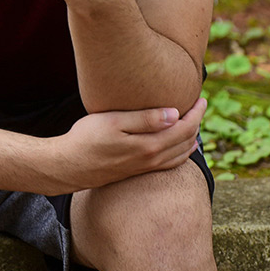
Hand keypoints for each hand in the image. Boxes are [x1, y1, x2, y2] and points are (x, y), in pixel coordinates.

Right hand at [45, 98, 206, 194]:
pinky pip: (168, 164)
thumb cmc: (86, 139)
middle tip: (201, 106)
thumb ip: (145, 119)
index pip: (183, 129)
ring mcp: (143, 168)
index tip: (202, 99)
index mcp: (149, 146)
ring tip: (195, 125)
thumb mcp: (113, 122)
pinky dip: (180, 155)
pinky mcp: (136, 172)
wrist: (67, 166)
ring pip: (179, 156)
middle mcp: (150, 160)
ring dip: (191, 140)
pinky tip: (179, 149)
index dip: (196, 113)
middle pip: (185, 142)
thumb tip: (175, 115)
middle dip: (197, 124)